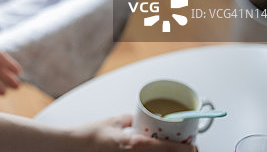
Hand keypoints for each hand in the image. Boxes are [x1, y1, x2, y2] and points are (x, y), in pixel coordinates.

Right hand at [69, 115, 195, 151]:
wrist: (73, 148)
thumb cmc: (89, 137)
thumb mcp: (114, 122)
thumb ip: (129, 120)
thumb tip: (138, 118)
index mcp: (137, 145)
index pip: (171, 150)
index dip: (188, 150)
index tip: (194, 147)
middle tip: (187, 149)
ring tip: (173, 151)